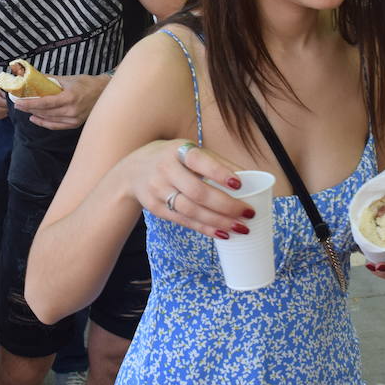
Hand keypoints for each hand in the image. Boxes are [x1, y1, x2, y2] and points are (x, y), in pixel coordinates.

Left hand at [12, 73, 109, 129]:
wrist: (104, 92)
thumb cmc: (87, 83)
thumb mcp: (68, 79)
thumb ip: (51, 80)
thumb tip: (34, 78)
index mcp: (70, 97)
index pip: (45, 103)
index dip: (30, 104)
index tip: (18, 103)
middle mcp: (72, 111)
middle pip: (45, 112)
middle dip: (30, 109)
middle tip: (18, 105)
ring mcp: (74, 119)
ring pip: (49, 120)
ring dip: (36, 115)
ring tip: (25, 110)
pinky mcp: (75, 124)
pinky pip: (56, 126)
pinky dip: (44, 123)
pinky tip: (35, 119)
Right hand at [122, 139, 253, 239]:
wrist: (133, 170)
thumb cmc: (172, 158)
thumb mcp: (189, 151)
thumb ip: (216, 162)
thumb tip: (251, 177)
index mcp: (177, 151)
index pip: (199, 161)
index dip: (219, 172)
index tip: (239, 184)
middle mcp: (165, 170)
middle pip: (197, 192)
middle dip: (226, 205)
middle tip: (248, 212)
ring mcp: (158, 190)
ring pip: (191, 210)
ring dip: (218, 221)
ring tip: (240, 227)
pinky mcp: (156, 208)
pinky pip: (184, 221)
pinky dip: (205, 229)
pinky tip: (222, 233)